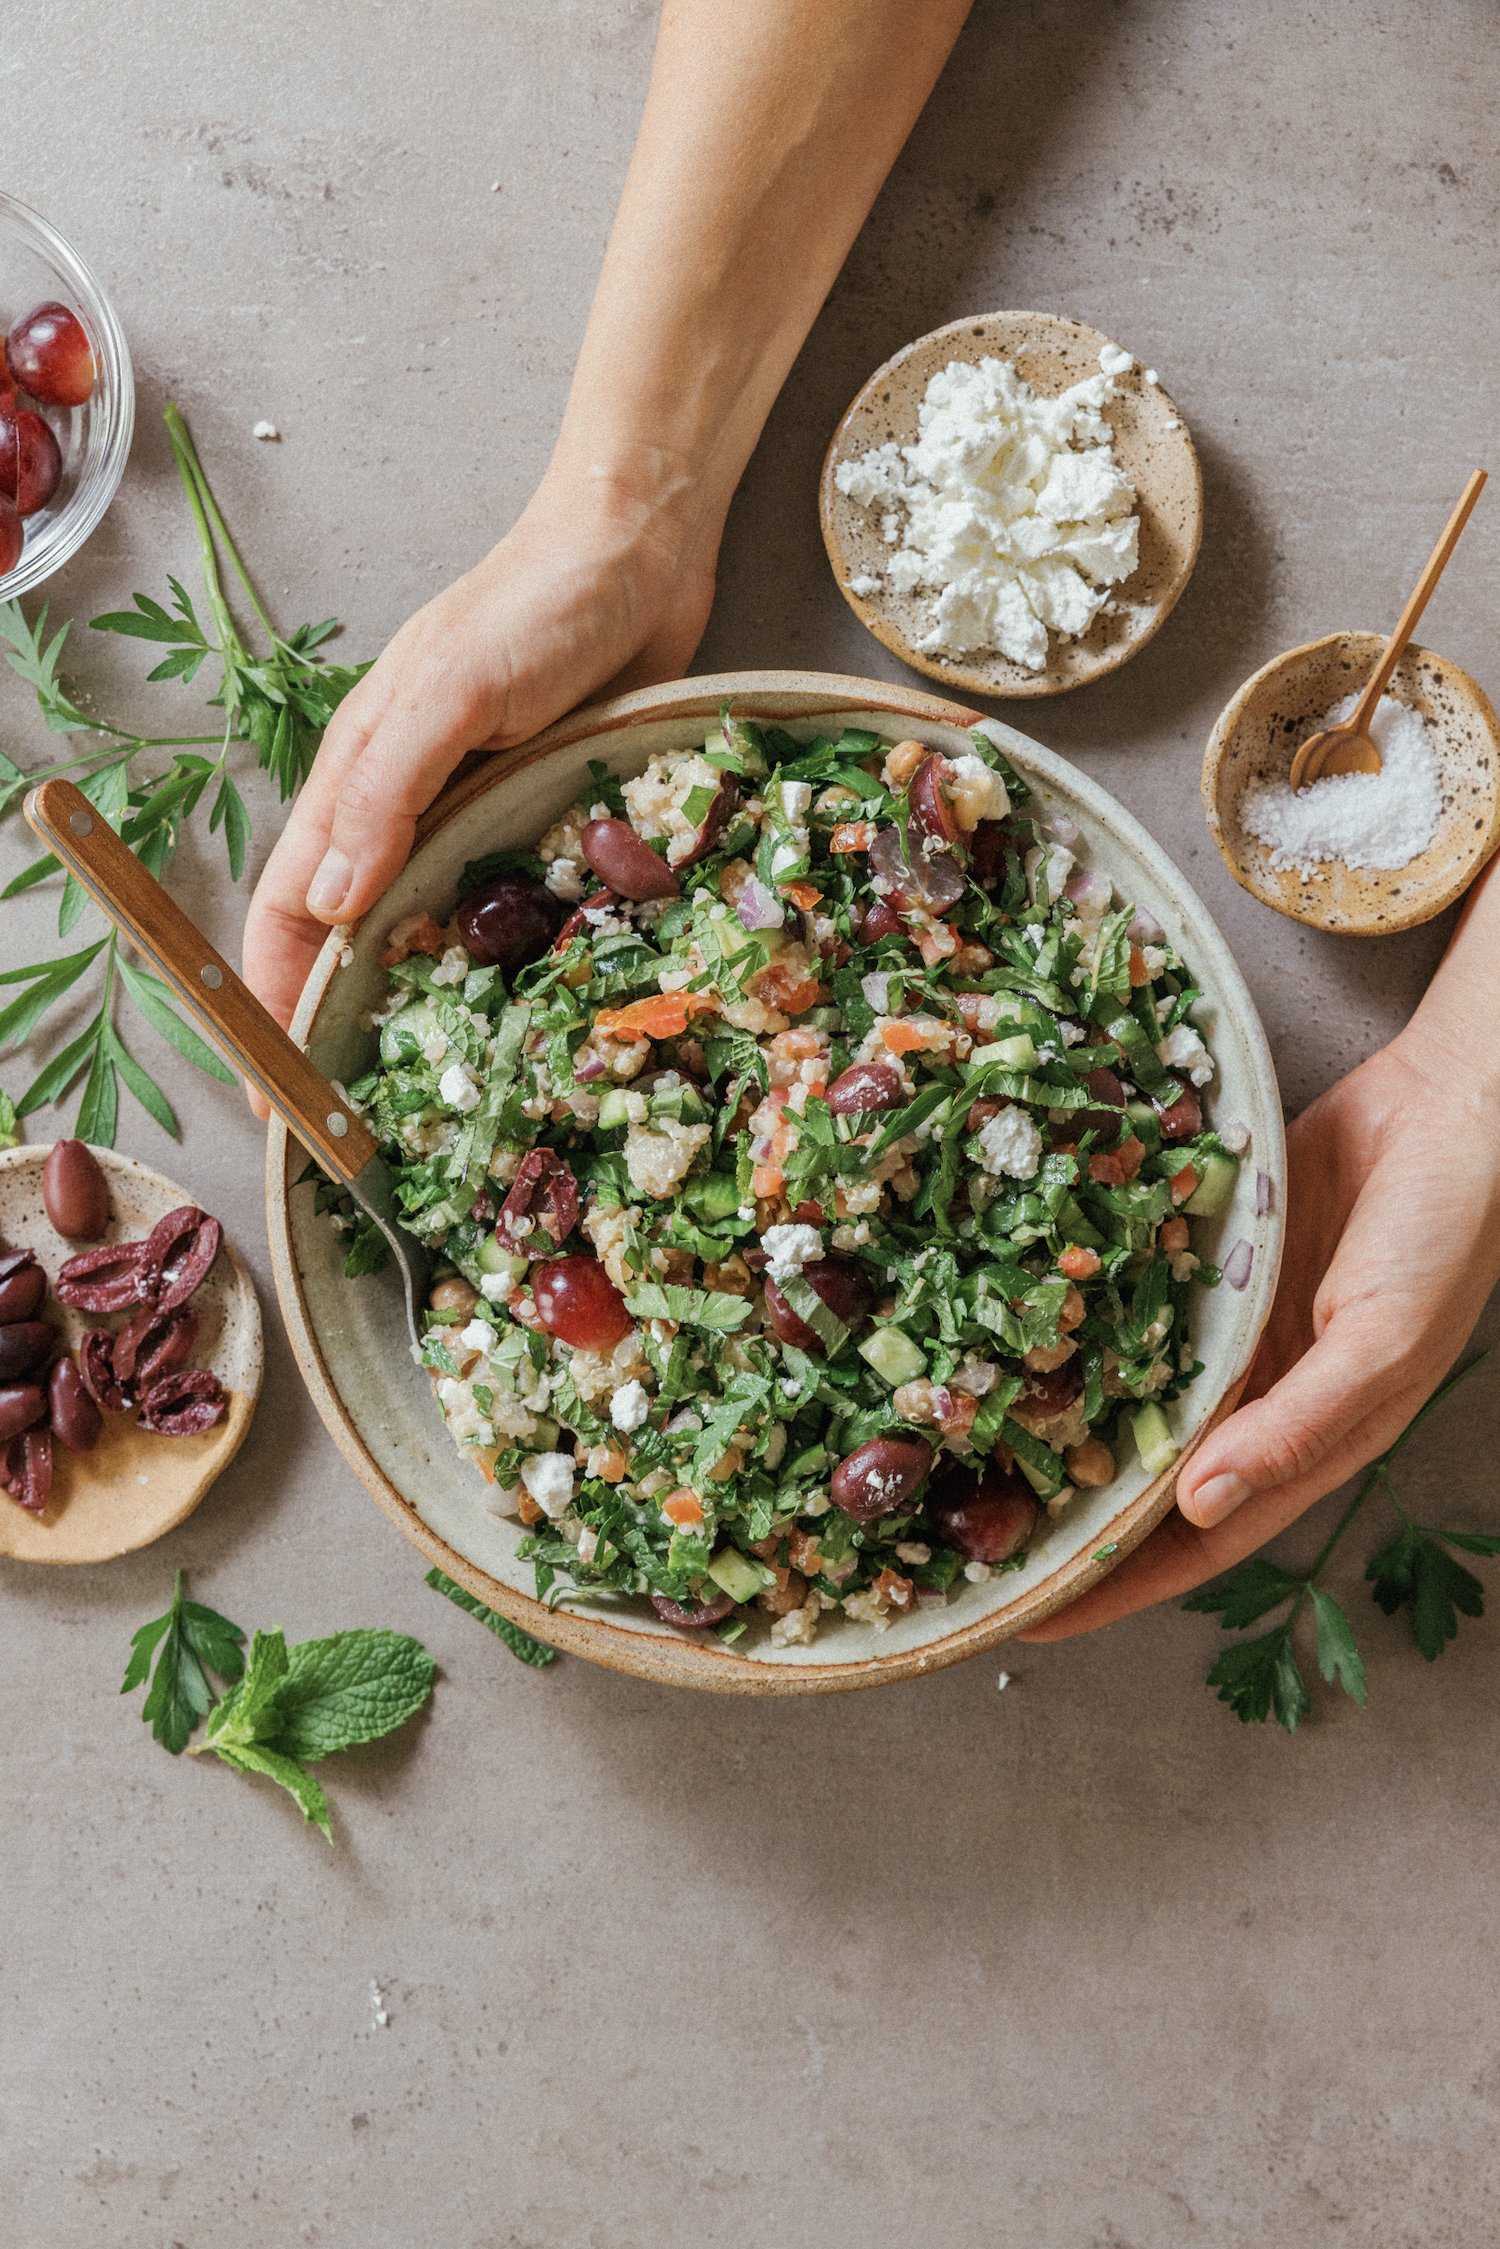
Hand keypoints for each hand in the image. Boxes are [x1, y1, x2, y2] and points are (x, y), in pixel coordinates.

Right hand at [241, 463, 715, 1036]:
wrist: (639, 541)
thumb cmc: (537, 603)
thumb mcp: (452, 691)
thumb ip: (387, 792)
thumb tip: (328, 905)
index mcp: (360, 777)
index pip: (289, 911)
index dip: (272, 999)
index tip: (280, 1091)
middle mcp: (408, 806)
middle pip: (355, 936)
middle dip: (350, 1024)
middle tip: (372, 1121)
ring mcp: (477, 811)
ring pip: (434, 929)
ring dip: (433, 1002)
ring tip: (452, 1087)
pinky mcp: (545, 812)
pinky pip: (515, 904)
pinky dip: (511, 960)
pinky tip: (538, 1011)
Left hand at [1026, 1023, 1499, 1638]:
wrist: (1458, 1104)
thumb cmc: (1444, 1235)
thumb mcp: (1383, 1345)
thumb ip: (1296, 1428)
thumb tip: (1200, 1508)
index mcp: (1307, 1438)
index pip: (1197, 1540)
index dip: (1116, 1584)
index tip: (1028, 1616)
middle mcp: (1261, 1393)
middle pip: (1150, 1476)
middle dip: (1073, 1513)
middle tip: (973, 1537)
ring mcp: (1234, 1326)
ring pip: (1135, 1392)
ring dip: (1067, 1418)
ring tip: (973, 1444)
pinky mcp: (1216, 1258)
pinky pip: (1139, 1304)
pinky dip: (1087, 1322)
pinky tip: (1020, 1327)